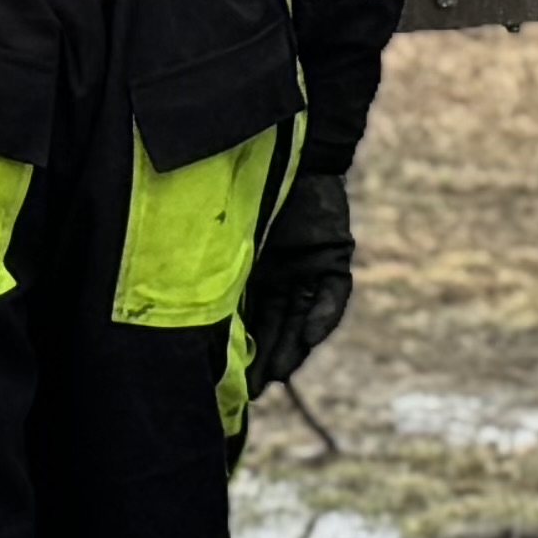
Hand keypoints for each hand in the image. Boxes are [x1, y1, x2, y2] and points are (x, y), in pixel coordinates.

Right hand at [240, 162, 356, 396]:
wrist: (292, 148)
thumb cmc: (251, 183)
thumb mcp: (228, 229)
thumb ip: (222, 268)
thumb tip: (204, 304)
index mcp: (252, 270)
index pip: (247, 318)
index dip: (240, 348)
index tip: (228, 378)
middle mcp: (279, 275)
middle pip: (274, 326)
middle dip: (263, 357)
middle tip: (249, 389)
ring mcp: (307, 269)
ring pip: (299, 318)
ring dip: (290, 347)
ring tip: (274, 374)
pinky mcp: (333, 259)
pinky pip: (332, 293)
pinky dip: (323, 314)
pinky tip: (307, 335)